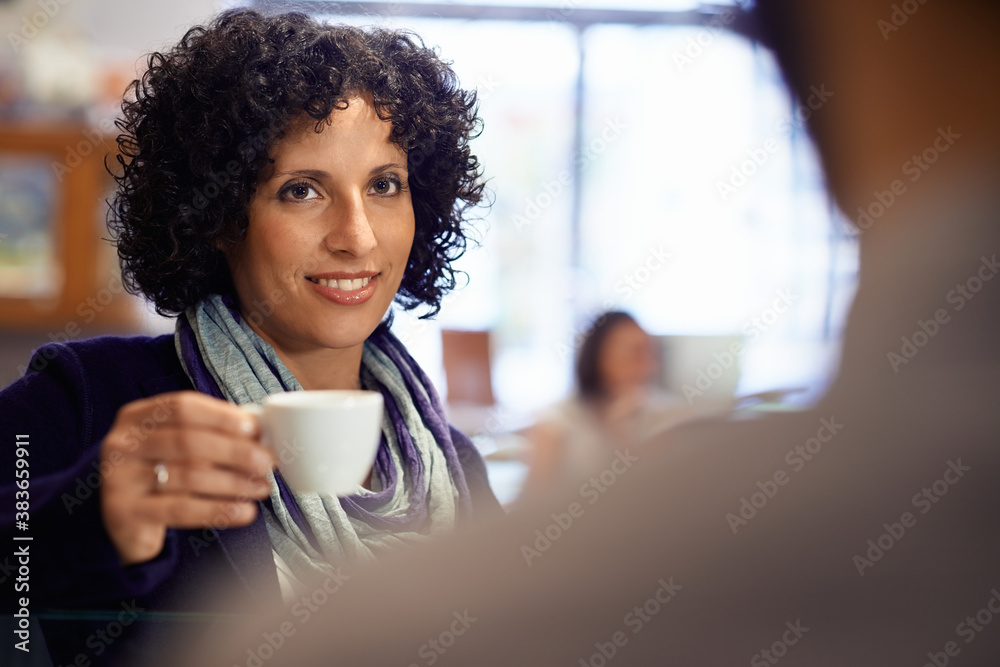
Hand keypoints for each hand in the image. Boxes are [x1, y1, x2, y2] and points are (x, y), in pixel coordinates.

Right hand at [99, 391, 275, 564]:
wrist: (120, 520)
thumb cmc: (160, 473)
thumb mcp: (175, 446)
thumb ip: (209, 434)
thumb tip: (260, 433)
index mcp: (137, 416)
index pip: (183, 407)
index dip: (221, 416)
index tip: (254, 428)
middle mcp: (122, 443)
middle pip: (188, 441)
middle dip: (236, 452)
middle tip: (267, 462)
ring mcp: (119, 478)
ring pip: (189, 476)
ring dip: (234, 483)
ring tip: (262, 488)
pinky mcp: (124, 512)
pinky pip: (182, 509)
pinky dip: (220, 510)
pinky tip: (244, 512)